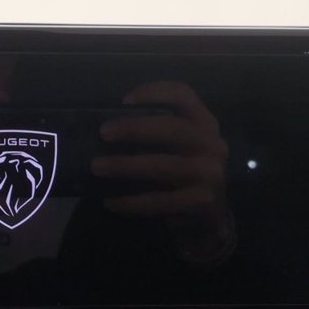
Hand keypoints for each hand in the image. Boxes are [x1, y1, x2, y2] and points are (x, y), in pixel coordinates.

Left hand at [91, 81, 235, 261]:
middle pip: (173, 128)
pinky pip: (159, 200)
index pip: (184, 96)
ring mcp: (210, 174)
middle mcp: (211, 144)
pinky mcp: (201, 202)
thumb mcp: (180, 147)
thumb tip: (108, 127)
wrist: (212, 216)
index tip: (124, 100)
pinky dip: (131, 201)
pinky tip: (111, 201)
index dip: (155, 92)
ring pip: (163, 165)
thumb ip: (157, 133)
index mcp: (204, 124)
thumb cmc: (185, 173)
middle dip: (135, 128)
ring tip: (97, 167)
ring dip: (126, 165)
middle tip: (103, 132)